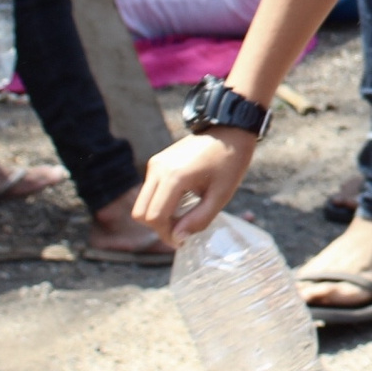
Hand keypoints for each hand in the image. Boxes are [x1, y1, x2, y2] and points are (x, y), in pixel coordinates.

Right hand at [130, 129, 259, 247]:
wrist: (229, 129)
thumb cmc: (230, 161)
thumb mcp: (221, 194)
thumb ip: (199, 219)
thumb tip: (177, 238)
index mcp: (175, 176)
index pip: (155, 217)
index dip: (166, 234)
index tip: (183, 241)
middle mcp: (158, 169)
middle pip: (140, 213)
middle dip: (158, 227)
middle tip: (182, 231)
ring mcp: (155, 163)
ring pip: (142, 203)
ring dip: (157, 215)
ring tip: (183, 217)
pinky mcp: (157, 162)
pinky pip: (149, 190)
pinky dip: (159, 203)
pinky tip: (181, 202)